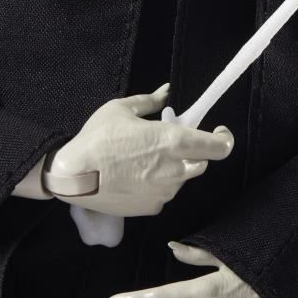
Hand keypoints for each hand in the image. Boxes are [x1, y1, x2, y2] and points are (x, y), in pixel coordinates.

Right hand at [45, 83, 234, 216]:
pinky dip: (158, 185)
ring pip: (182, 179)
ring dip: (174, 168)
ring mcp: (164, 192)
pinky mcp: (152, 207)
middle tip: (172, 144)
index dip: (224, 139)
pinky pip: (164, 194)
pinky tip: (135, 176)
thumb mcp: (121, 109)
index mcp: (172, 141)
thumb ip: (150, 101)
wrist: (73, 177)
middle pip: (203, 163)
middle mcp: (174, 169)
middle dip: (194, 153)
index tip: (219, 132)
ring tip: (145, 159)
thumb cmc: (97, 138)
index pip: (218, 147)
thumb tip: (166, 90)